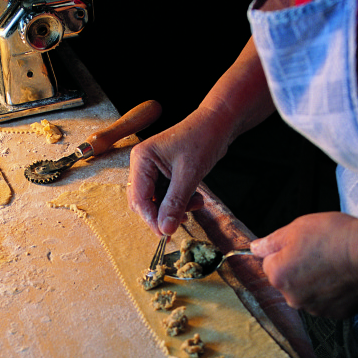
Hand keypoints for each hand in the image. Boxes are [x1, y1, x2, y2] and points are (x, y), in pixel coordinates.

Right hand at [127, 107, 225, 235]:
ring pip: (156, 201)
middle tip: (183, 220)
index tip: (166, 233)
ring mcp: (152, 170)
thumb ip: (175, 202)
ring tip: (196, 205)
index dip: (151, 218)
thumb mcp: (189, 174)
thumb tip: (165, 229)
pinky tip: (196, 199)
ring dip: (175, 208)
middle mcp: (142, 165)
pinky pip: (166, 196)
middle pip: (144, 202)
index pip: (139, 198)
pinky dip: (180, 201)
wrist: (218, 123)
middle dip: (163, 213)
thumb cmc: (202, 139)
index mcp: (141, 159)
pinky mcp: (164, 174)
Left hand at [250, 212, 357, 318]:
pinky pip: (327, 301)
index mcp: (277, 275)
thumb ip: (271, 241)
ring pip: (307, 292)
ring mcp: (314, 308)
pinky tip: (344, 277)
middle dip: (298, 268)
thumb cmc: (335, 237)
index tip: (303, 244)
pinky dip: (333, 291)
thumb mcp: (297, 228)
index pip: (270, 262)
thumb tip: (254, 248)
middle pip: (287, 280)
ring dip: (315, 281)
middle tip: (320, 252)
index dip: (286, 250)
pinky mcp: (335, 314)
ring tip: (334, 264)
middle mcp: (291, 297)